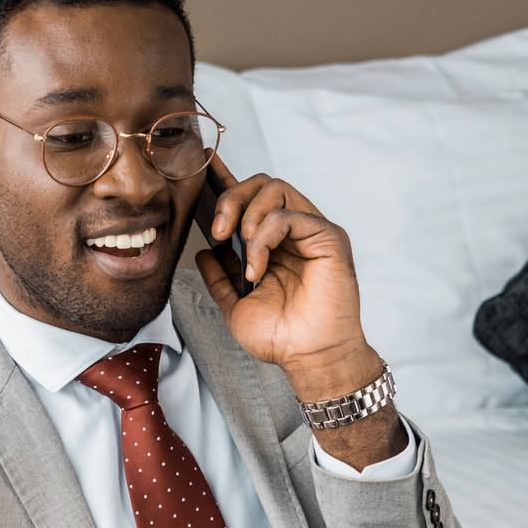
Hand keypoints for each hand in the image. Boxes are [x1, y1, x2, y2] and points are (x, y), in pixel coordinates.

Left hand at [194, 156, 404, 466]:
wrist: (308, 358)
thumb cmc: (281, 337)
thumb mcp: (236, 306)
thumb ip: (220, 278)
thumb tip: (203, 253)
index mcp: (273, 243)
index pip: (249, 200)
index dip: (225, 181)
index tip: (200, 168)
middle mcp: (293, 231)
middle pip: (260, 183)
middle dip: (230, 198)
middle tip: (216, 230)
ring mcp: (311, 231)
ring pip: (274, 189)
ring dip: (246, 214)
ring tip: (241, 252)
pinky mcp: (328, 236)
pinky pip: (289, 215)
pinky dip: (265, 238)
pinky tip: (257, 267)